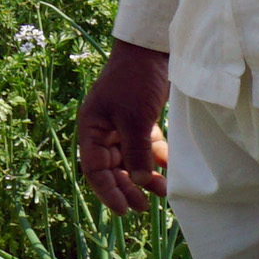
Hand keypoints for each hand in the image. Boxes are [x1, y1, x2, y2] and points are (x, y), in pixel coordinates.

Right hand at [77, 40, 170, 214]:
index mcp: (91, 129)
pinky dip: (155, 160)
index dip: (108, 192)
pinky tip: (167, 172)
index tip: (124, 210)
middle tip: (144, 207)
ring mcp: (122, 126)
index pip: (94, 170)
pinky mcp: (140, 121)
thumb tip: (138, 183)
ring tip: (161, 191)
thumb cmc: (135, 80)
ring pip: (130, 161)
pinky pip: (145, 148)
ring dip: (143, 177)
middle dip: (128, 188)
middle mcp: (103, 130)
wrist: (152, 48)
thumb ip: (136, 152)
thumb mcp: (134, 118)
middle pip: (112, 169)